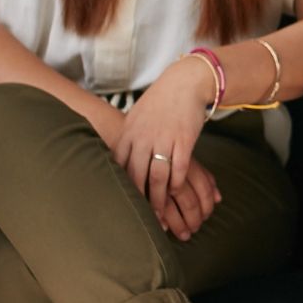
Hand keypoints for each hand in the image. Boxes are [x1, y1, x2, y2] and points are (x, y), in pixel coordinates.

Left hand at [113, 65, 222, 239]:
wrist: (185, 83)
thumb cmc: (160, 102)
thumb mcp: (137, 118)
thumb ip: (128, 139)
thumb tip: (116, 160)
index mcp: (129, 133)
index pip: (119, 166)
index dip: (120, 188)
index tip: (121, 205)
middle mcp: (143, 137)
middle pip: (137, 176)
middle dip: (139, 201)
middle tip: (141, 220)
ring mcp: (163, 139)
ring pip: (157, 176)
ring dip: (158, 199)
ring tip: (160, 216)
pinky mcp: (183, 140)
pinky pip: (179, 168)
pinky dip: (177, 183)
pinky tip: (177, 193)